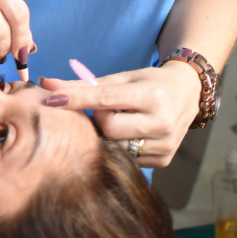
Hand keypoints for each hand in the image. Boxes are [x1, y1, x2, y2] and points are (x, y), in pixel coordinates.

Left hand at [39, 60, 203, 167]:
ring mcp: (165, 144)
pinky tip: (131, 133)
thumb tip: (48, 86)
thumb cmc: (149, 82)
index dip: (76, 99)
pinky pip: (128, 157)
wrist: (188, 93)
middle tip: (106, 110)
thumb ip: (86, 84)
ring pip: (116, 146)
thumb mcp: (123, 77)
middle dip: (99, 118)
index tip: (52, 99)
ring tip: (120, 120)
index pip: (105, 99)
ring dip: (109, 134)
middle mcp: (161, 121)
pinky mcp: (164, 160)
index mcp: (152, 95)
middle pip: (108, 128)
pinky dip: (122, 145)